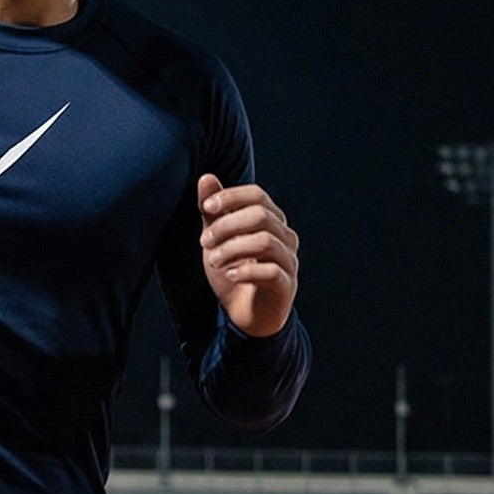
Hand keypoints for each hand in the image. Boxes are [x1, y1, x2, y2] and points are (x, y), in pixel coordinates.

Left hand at [199, 175, 298, 336]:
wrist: (247, 316)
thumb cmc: (235, 273)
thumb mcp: (218, 241)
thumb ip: (214, 212)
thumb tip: (206, 178)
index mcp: (271, 221)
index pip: (257, 195)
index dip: (231, 197)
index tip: (207, 207)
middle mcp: (285, 237)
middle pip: (261, 216)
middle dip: (227, 226)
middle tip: (204, 242)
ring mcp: (289, 261)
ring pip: (265, 241)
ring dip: (232, 249)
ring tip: (213, 261)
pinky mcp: (287, 285)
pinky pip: (271, 271)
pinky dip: (245, 271)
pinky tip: (229, 275)